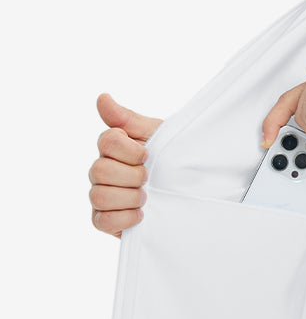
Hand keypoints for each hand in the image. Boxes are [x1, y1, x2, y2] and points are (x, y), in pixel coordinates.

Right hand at [89, 93, 162, 236]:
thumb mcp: (156, 135)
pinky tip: (141, 214)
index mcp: (113, 147)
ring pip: (99, 196)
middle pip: (99, 170)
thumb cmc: (172, 159)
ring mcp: (102, 195)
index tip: (148, 154)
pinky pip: (101, 221)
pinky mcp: (106, 220)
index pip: (106, 141)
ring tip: (147, 197)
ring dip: (129, 197)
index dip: (130, 150)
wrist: (193, 189)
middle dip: (132, 175)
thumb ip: (127, 119)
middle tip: (149, 178)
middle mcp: (102, 170)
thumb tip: (102, 97)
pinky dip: (123, 218)